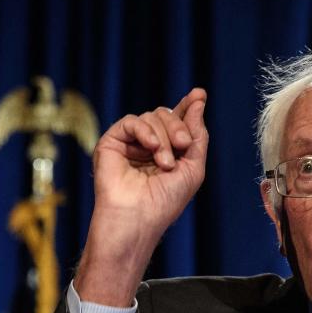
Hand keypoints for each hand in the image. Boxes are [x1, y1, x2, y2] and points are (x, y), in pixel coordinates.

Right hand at [75, 89, 207, 305]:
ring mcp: (130, 143)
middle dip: (179, 127)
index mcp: (168, 150)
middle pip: (167, 115)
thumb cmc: (165, 202)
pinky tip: (150, 148)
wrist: (138, 219)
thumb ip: (197, 134)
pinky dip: (145, 132)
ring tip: (165, 163)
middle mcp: (148, 144)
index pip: (178, 120)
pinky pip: (132, 121)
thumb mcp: (193, 167)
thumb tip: (198, 99)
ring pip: (152, 116)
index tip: (199, 94)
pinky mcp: (112, 142)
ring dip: (163, 137)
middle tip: (183, 145)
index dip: (189, 106)